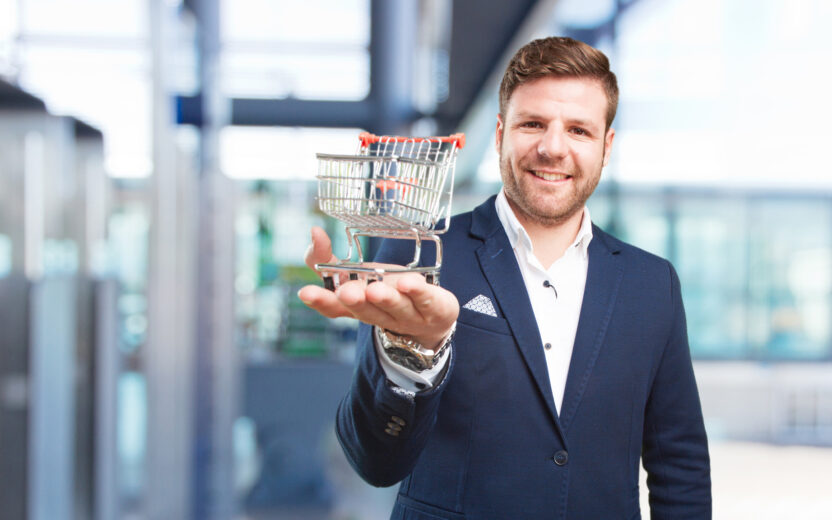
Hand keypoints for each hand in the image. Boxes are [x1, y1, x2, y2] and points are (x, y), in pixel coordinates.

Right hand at [298, 227, 458, 348]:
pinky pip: (426, 300)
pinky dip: (418, 292)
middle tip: (347, 292)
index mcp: (358, 307)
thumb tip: (314, 232)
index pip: (335, 308)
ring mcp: (408, 315)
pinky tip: (410, 282)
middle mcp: (380, 314)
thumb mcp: (358, 273)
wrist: (433, 318)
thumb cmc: (387, 290)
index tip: (305, 292)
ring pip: (396, 307)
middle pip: (366, 310)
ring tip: (375, 289)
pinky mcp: (434, 309)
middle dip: (356, 301)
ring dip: (385, 298)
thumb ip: (329, 258)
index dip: (322, 301)